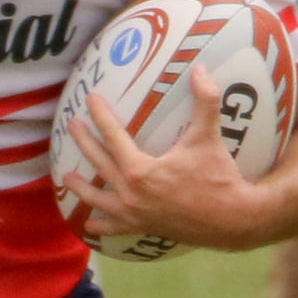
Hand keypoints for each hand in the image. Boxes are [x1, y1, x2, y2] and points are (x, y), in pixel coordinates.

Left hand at [64, 64, 260, 250]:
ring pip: (98, 200)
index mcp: (139, 170)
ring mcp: (134, 214)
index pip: (113, 136)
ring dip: (81, 188)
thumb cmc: (218, 178)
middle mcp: (130, 194)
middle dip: (84, 143)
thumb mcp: (208, 137)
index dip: (101, 115)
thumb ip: (205, 100)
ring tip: (67, 178)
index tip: (90, 99)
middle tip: (71, 126)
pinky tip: (89, 225)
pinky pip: (114, 229)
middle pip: (99, 163)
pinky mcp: (143, 229)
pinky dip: (100, 227)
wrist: (231, 220)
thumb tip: (201, 68)